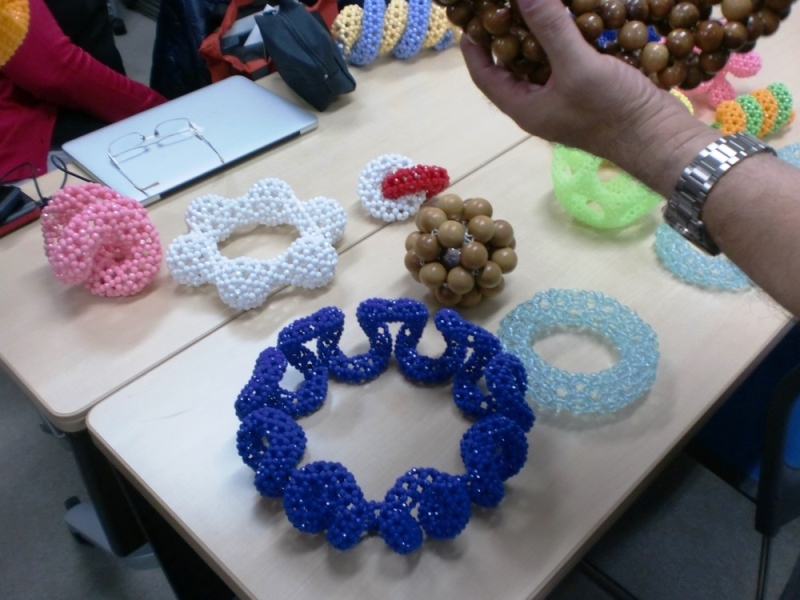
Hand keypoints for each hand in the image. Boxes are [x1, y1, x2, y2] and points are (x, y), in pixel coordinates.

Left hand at [459, 0, 708, 190]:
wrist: (660, 139)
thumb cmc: (611, 112)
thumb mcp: (577, 65)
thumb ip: (549, 27)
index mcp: (524, 106)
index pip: (484, 75)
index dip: (474, 46)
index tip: (470, 17)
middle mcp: (540, 102)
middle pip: (512, 63)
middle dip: (508, 31)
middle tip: (507, 3)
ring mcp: (565, 96)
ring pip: (542, 57)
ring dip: (539, 29)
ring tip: (537, 2)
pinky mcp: (589, 88)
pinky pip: (569, 57)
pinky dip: (567, 34)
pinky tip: (574, 11)